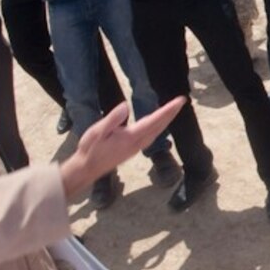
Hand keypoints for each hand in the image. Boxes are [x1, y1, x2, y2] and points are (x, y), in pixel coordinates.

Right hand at [58, 97, 186, 198]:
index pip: (153, 120)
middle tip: (182, 101)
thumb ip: (112, 119)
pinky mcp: (133, 150)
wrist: (87, 168)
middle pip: (159, 126)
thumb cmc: (90, 149)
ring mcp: (136, 148)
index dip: (167, 110)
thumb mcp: (97, 131)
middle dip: (171, 113)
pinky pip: (151, 136)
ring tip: (174, 109)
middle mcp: (138, 143)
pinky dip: (158, 127)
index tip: (179, 101)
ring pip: (157, 132)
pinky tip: (158, 123)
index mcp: (131, 137)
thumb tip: (125, 106)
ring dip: (166, 120)